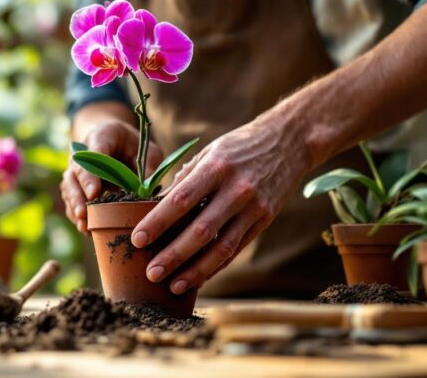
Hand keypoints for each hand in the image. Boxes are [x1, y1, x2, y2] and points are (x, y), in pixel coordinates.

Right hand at [61, 119, 162, 232]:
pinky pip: (71, 200)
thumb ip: (149, 166)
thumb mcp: (147, 149)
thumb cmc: (132, 145)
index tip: (95, 193)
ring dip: (75, 207)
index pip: (94, 154)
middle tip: (84, 212)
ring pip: (70, 188)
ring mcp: (76, 170)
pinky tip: (85, 229)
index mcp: (101, 136)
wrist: (114, 140)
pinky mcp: (75, 185)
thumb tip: (149, 192)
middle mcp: (82, 153)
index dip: (92, 175)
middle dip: (79, 194)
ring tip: (83, 225)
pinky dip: (77, 215)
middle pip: (76, 173)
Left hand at [130, 113, 312, 293]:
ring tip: (173, 286)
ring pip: (222, 248)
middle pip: (200, 230)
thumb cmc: (239, 146)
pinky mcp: (264, 220)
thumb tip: (155, 207)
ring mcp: (253, 208)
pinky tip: (198, 278)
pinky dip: (216, 266)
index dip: (157, 222)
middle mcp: (236, 190)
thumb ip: (184, 180)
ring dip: (195, 271)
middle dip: (173, 255)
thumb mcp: (209, 153)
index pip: (181, 200)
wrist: (289, 141)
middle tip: (152, 273)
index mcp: (215, 168)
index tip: (137, 240)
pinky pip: (236, 249)